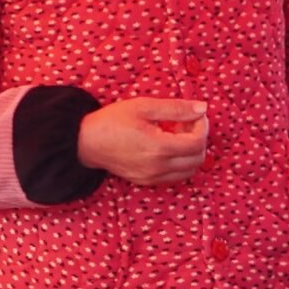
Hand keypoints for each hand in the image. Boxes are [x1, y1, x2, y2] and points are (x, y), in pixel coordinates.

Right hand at [76, 97, 208, 186]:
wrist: (86, 142)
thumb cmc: (112, 121)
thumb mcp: (144, 107)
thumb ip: (176, 108)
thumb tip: (202, 108)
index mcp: (159, 148)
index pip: (197, 142)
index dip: (202, 126)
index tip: (194, 114)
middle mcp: (158, 167)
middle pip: (198, 159)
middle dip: (199, 139)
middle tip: (186, 123)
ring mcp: (152, 177)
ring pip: (189, 171)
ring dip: (191, 152)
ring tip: (177, 135)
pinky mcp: (146, 181)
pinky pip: (175, 176)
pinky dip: (180, 163)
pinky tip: (167, 147)